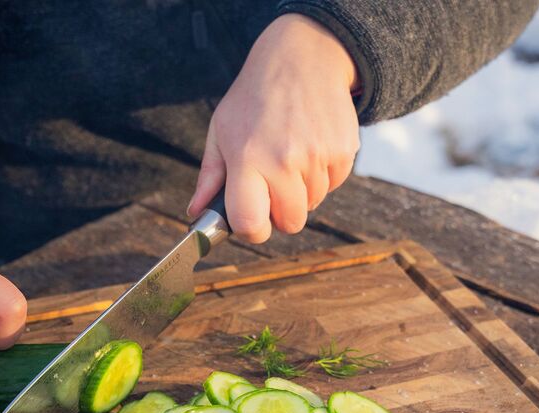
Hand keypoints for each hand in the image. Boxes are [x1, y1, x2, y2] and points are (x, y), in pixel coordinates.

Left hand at [187, 13, 359, 242]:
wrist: (304, 56)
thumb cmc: (256, 96)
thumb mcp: (222, 130)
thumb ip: (210, 178)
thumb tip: (196, 213)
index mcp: (248, 159)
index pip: (251, 224)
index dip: (252, 231)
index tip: (252, 222)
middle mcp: (284, 160)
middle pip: (290, 223)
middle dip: (281, 212)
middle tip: (274, 185)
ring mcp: (317, 157)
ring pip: (313, 205)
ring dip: (302, 190)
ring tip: (292, 155)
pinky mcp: (342, 153)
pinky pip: (332, 186)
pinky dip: (322, 175)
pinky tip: (311, 147)